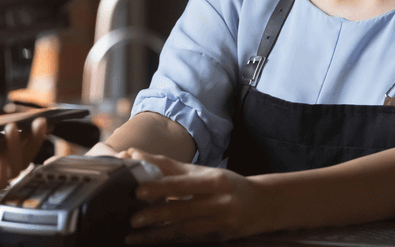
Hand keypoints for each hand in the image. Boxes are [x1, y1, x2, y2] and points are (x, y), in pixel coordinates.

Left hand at [120, 149, 270, 243]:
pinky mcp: (219, 237)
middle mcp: (219, 201)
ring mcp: (221, 222)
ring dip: (156, 233)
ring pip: (184, 228)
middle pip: (183, 208)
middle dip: (156, 214)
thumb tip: (136, 157)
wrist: (262, 204)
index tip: (138, 190)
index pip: (183, 183)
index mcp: (214, 180)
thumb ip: (170, 167)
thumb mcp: (203, 172)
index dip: (160, 187)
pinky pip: (188, 238)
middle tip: (133, 218)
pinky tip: (149, 240)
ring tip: (133, 234)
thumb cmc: (226, 184)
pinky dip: (167, 239)